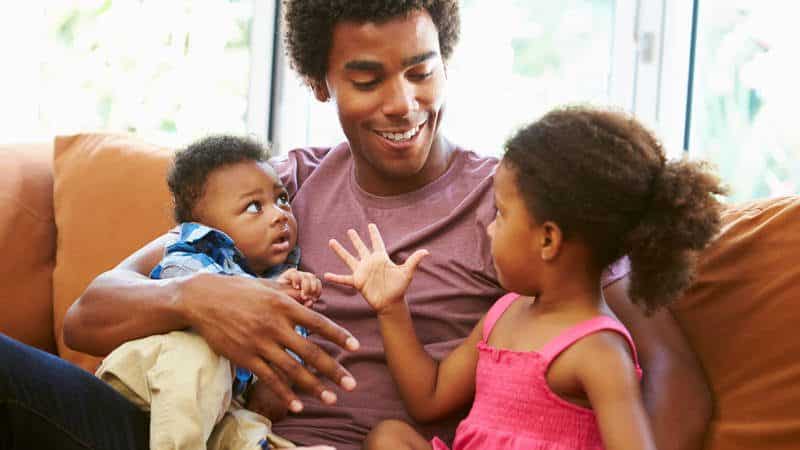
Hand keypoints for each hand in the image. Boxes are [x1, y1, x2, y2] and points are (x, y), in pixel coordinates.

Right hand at [178, 272, 358, 413]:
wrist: (203, 299)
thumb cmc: (239, 290)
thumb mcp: (268, 287)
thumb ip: (291, 296)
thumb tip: (312, 299)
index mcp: (284, 305)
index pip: (318, 323)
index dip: (339, 336)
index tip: (356, 347)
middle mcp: (275, 326)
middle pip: (311, 352)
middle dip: (334, 370)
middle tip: (352, 384)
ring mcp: (259, 343)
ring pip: (292, 370)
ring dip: (314, 387)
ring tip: (331, 398)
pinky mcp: (245, 357)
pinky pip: (269, 378)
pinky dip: (285, 394)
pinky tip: (298, 405)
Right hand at [276, 269, 321, 306]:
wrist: (273, 299)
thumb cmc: (289, 304)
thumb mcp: (299, 305)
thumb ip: (306, 304)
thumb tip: (311, 302)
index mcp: (309, 283)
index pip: (317, 283)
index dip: (318, 290)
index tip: (314, 299)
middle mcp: (303, 277)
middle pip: (313, 277)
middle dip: (312, 288)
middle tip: (307, 297)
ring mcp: (296, 275)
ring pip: (306, 275)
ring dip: (306, 285)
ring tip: (302, 295)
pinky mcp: (286, 274)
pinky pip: (294, 273)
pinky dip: (296, 279)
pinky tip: (295, 287)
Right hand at [324, 224, 428, 314]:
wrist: (390, 303)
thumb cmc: (399, 287)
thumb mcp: (406, 272)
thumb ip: (414, 260)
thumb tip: (426, 252)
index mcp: (381, 258)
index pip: (377, 242)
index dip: (374, 234)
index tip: (371, 224)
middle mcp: (370, 263)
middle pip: (360, 247)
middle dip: (355, 239)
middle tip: (350, 230)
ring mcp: (362, 271)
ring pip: (349, 258)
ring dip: (340, 251)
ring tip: (331, 242)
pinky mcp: (357, 281)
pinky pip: (344, 279)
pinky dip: (335, 278)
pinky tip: (326, 275)